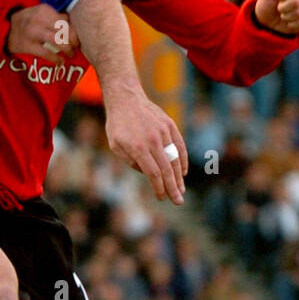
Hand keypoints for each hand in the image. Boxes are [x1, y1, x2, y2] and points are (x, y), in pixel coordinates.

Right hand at [8, 4, 78, 61]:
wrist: (4, 30)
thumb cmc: (26, 21)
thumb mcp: (39, 13)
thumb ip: (55, 16)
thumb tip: (72, 24)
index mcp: (44, 10)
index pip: (66, 21)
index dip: (74, 31)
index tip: (77, 39)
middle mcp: (39, 19)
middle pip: (64, 31)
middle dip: (73, 41)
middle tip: (75, 48)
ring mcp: (33, 32)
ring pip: (58, 41)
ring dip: (67, 50)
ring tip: (70, 54)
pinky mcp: (27, 45)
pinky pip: (47, 53)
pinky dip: (56, 59)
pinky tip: (60, 62)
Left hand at [104, 89, 187, 204]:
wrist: (126, 98)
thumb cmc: (118, 124)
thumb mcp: (116, 146)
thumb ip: (131, 162)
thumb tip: (147, 173)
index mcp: (139, 148)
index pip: (153, 174)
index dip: (159, 188)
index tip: (162, 198)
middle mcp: (154, 141)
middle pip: (167, 170)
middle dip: (173, 188)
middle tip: (178, 201)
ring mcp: (164, 132)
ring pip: (175, 159)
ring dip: (179, 177)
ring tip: (181, 190)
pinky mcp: (170, 126)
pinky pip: (180, 146)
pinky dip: (183, 160)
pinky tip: (182, 172)